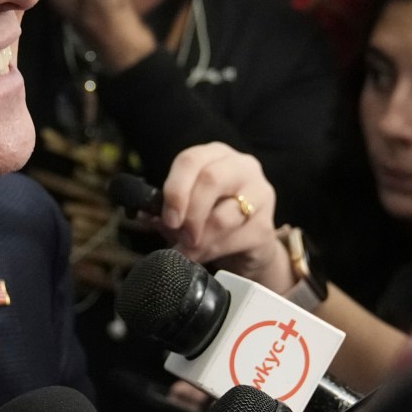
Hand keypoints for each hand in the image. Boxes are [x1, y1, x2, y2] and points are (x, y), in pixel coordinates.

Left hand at [159, 142, 292, 291]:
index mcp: (216, 155)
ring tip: (189, 251)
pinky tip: (204, 257)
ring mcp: (260, 194)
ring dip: (199, 240)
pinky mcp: (266, 226)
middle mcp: (242, 167)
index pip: (191, 160)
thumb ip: (166, 208)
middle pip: (211, 179)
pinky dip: (213, 251)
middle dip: (189, 213)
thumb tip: (145, 214)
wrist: (246, 248)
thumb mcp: (186, 208)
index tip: (168, 218)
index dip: (175, 189)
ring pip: (223, 215)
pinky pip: (235, 239)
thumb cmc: (211, 219)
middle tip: (179, 236)